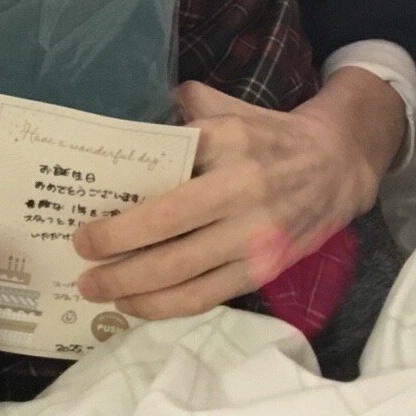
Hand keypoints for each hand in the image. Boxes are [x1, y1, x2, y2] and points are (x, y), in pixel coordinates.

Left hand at [71, 79, 381, 320]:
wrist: (337, 166)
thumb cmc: (267, 136)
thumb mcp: (229, 108)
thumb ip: (183, 108)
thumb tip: (129, 120)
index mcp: (227, 140)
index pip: (164, 167)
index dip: (124, 196)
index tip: (86, 215)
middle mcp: (241, 187)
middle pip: (166, 227)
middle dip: (115, 247)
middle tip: (79, 257)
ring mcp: (255, 234)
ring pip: (184, 271)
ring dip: (133, 288)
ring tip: (96, 290)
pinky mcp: (265, 268)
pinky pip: (208, 296)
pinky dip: (167, 306)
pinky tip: (136, 306)